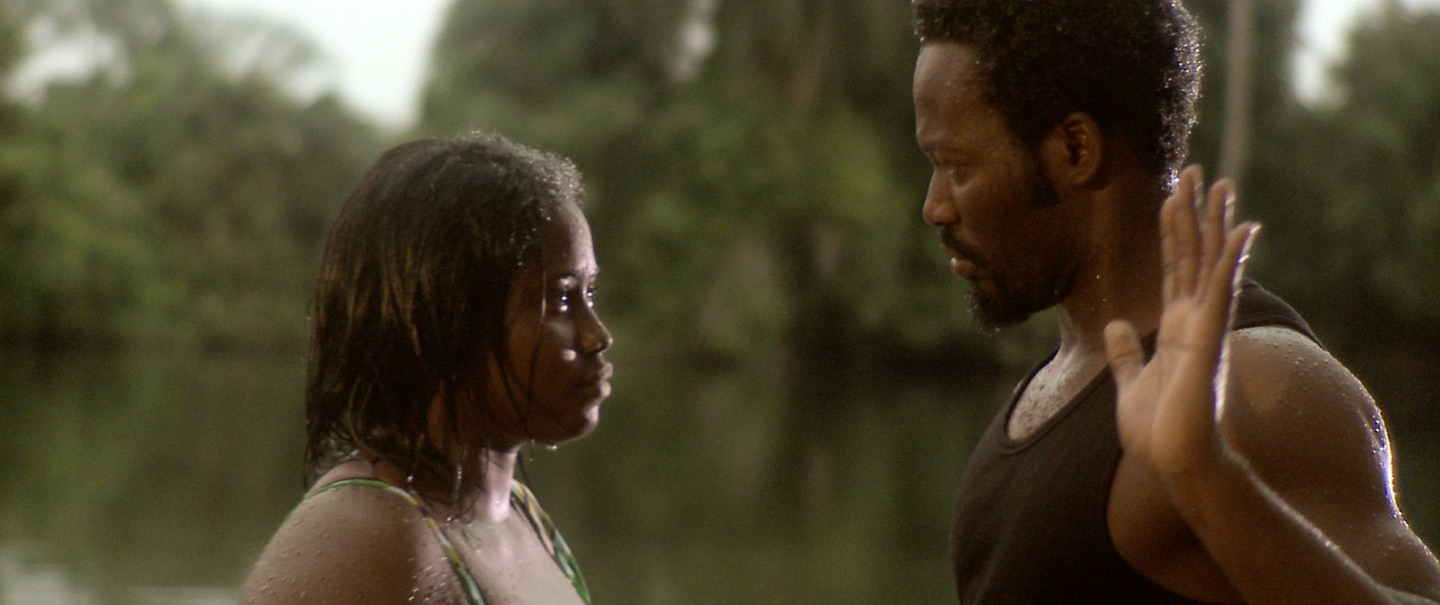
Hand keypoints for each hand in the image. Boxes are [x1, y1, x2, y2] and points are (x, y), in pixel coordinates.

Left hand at [1104, 166, 1258, 480]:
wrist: (1175, 464)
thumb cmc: (1158, 433)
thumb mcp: (1130, 383)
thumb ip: (1127, 353)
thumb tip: (1116, 325)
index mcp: (1175, 329)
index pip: (1173, 268)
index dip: (1173, 231)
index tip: (1171, 196)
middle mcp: (1194, 321)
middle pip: (1193, 255)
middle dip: (1193, 213)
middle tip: (1194, 170)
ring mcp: (1205, 328)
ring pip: (1210, 263)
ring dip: (1214, 222)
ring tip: (1219, 181)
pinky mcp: (1209, 339)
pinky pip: (1222, 291)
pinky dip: (1231, 258)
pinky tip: (1242, 227)